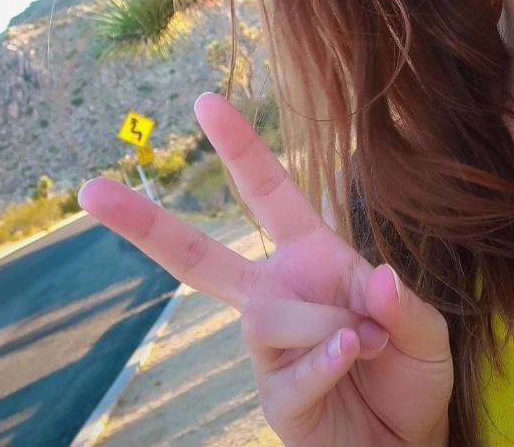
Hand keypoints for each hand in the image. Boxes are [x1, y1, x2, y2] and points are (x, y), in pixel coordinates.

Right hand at [79, 92, 452, 446]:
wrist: (407, 444)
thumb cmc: (409, 375)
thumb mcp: (423, 329)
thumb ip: (402, 302)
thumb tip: (377, 279)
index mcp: (311, 259)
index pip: (269, 194)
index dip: (241, 148)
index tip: (204, 102)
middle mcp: (278, 294)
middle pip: (197, 257)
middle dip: (144, 224)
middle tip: (90, 191)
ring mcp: (268, 349)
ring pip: (264, 315)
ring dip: (322, 323)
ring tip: (366, 338)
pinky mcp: (273, 396)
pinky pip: (289, 368)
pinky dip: (326, 358)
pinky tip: (353, 353)